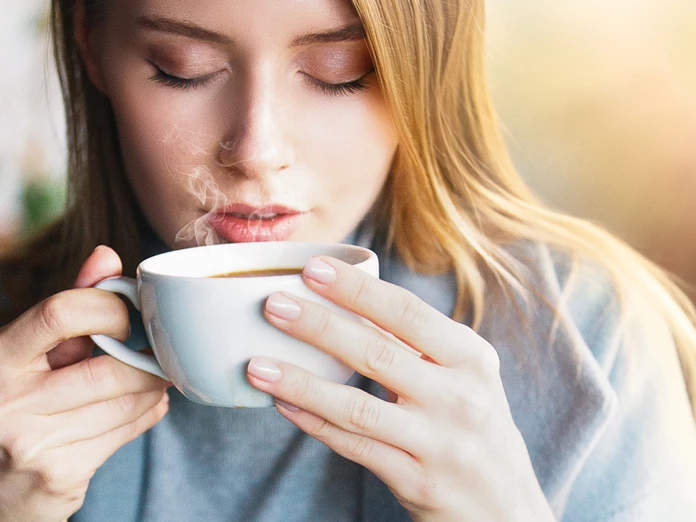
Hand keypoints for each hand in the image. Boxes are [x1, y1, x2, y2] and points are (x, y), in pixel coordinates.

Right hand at [0, 247, 169, 521]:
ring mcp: (32, 443)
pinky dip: (148, 414)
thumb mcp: (30, 349)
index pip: (62, 313)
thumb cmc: (18, 400)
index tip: (128, 315)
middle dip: (147, 359)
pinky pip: (127, 433)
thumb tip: (107, 255)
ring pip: (127, 402)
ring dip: (153, 387)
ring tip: (154, 377)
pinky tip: (146, 405)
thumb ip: (68, 305)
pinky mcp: (59, 475)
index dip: (110, 308)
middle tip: (161, 351)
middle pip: (110, 368)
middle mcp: (9, 401)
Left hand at [247, 257, 554, 521]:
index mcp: (471, 357)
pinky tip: (284, 405)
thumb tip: (350, 299)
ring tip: (257, 365)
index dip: (356, 289)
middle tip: (273, 306)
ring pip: (356, 406)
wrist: (505, 506)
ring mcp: (439, 442)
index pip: (406, 312)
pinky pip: (355, 447)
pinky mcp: (418, 481)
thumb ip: (416, 341)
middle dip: (319, 325)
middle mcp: (461, 397)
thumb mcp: (463, 375)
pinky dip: (314, 424)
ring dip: (301, 383)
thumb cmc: (473, 423)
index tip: (313, 268)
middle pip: (377, 352)